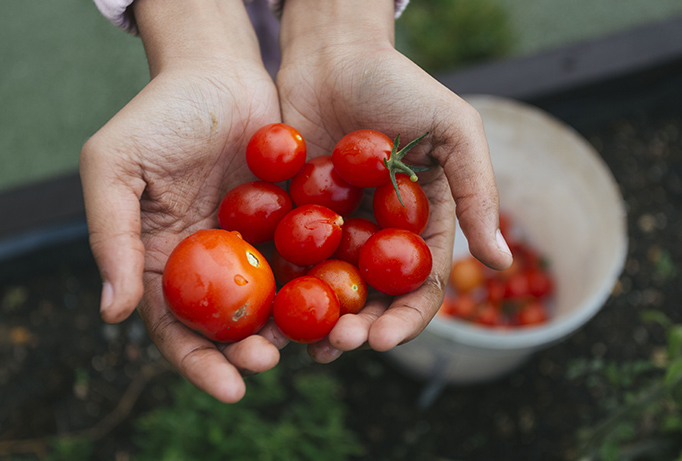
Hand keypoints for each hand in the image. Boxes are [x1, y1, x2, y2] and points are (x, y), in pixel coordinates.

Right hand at [79, 0, 286, 402]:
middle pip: (230, 324)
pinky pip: (307, 262)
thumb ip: (112, 237)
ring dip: (295, 327)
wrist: (219, 70)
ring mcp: (253, 245)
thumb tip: (113, 313)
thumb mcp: (115, 167)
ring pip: (276, 301)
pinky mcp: (290, 224)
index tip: (232, 388)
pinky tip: (345, 300)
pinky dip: (323, 284)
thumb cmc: (158, 113)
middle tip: (273, 361)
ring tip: (319, 341)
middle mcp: (210, 263)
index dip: (200, 362)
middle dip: (251, 352)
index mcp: (164, 260)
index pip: (178, 327)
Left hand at [276, 0, 512, 361]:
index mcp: (421, 224)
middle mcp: (379, 234)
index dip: (407, 317)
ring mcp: (335, 228)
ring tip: (305, 345)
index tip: (385, 339)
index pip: (419, 284)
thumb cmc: (399, 85)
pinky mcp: (294, 216)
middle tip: (338, 345)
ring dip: (319, 321)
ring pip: (329, 288)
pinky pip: (290, 259)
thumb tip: (503, 263)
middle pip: (372, 297)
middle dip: (359, 328)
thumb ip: (477, 192)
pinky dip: (283, 287)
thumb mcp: (453, 130)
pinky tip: (270, 311)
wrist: (333, 53)